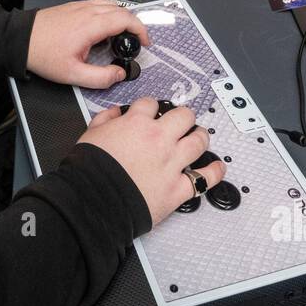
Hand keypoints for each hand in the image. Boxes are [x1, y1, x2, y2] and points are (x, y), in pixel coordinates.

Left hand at [27, 0, 149, 86]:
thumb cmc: (42, 54)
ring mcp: (80, 7)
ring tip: (123, 35)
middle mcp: (88, 12)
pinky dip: (109, 13)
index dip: (141, 30)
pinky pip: (98, 5)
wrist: (19, 39)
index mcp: (91, 25)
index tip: (145, 43)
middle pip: (122, 10)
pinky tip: (104, 28)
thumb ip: (101, 77)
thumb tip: (119, 75)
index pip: (126, 20)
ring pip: (110, 5)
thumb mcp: (73, 74)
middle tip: (137, 41)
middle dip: (134, 24)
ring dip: (122, 17)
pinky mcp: (72, 7)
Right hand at [79, 99, 224, 225]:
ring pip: (198, 141)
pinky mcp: (177, 188)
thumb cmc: (89, 171)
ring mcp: (171, 163)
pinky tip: (217, 168)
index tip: (152, 113)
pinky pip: (204, 178)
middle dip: (183, 117)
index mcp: (136, 124)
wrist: (93, 201)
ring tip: (200, 137)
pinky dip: (214, 172)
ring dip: (201, 137)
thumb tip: (114, 113)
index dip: (152, 107)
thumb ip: (104, 120)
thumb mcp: (89, 135)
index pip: (151, 104)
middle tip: (182, 121)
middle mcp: (158, 139)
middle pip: (183, 116)